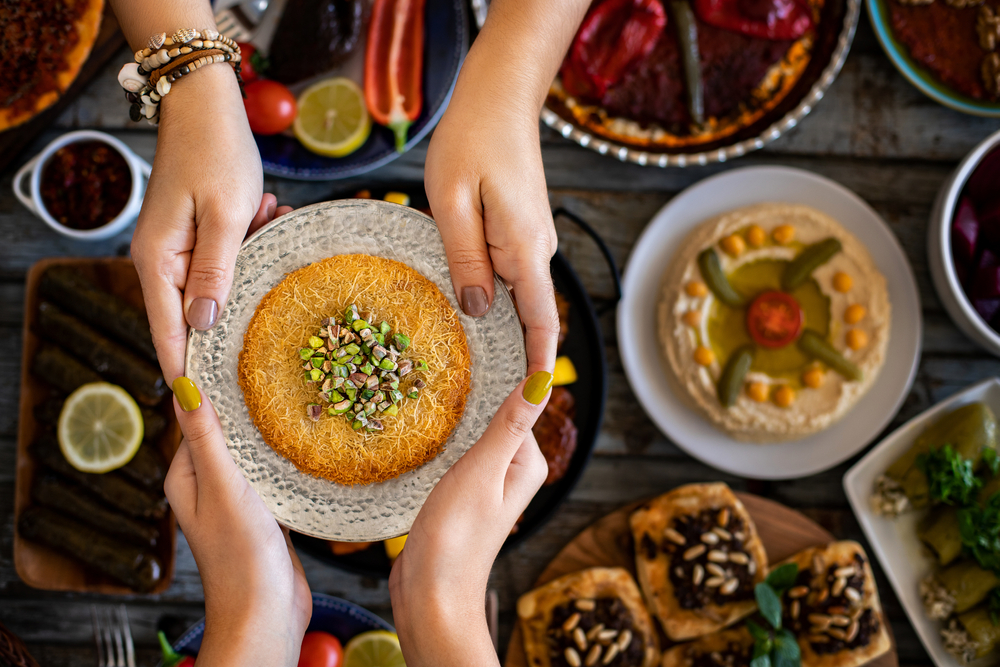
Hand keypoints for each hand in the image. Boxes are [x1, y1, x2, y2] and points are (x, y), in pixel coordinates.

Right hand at [131, 64, 262, 382]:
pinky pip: (225, 261)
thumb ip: (217, 273)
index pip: (171, 335)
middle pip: (193, 318)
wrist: (205, 105)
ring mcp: (176, 250)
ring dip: (250, 272)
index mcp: (159, 263)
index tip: (208, 412)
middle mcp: (160, 262)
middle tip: (270, 333)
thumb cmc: (216, 154)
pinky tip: (270, 215)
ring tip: (271, 226)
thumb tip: (203, 325)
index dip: (189, 374)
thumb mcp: (225, 216)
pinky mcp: (196, 237)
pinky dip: (250, 249)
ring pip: (217, 288)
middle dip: (235, 317)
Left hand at [166, 376, 310, 666]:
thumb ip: (207, 439)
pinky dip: (284, 454)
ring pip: (252, 449)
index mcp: (187, 476)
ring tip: (296, 390)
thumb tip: (184, 387)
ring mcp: (238, 497)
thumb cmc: (240, 557)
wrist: (268, 614)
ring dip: (268, 427)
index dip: (209, 383)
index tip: (228, 348)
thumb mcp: (223, 488)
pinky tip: (306, 436)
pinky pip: (272, 470)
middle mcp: (208, 483)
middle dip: (245, 401)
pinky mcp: (266, 510)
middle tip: (274, 363)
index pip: (194, 416)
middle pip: (226, 429)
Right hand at [389, 371, 552, 665]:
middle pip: (493, 417)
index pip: (518, 403)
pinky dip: (442, 441)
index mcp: (528, 463)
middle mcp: (513, 471)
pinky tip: (421, 430)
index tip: (474, 347)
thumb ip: (509, 426)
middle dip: (471, 396)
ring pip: (472, 435)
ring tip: (425, 389)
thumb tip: (542, 381)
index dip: (496, 378)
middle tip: (440, 363)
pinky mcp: (461, 495)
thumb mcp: (483, 471)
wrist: (430, 594)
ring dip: (453, 418)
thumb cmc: (457, 536)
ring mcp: (486, 484)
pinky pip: (456, 454)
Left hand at [425, 67, 560, 375]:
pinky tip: (468, 309)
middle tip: (486, 398)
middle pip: (532, 316)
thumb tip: (478, 309)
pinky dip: (495, 299)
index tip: (533, 402)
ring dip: (502, 328)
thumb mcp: (453, 202)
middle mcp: (536, 250)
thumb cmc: (471, 141)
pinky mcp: (520, 231)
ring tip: (472, 365)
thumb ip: (465, 258)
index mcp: (524, 250)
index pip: (542, 322)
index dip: (539, 366)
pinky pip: (510, 275)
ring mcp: (531, 241)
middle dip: (516, 357)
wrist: (498, 98)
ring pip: (519, 296)